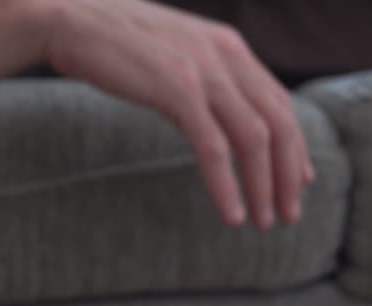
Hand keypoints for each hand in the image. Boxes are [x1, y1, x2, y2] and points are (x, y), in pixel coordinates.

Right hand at [37, 0, 313, 226]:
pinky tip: (232, 213)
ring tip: (263, 220)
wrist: (71, 18)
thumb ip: (206, 80)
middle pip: (279, 123)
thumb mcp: (178, 55)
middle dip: (288, 175)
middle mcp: (226, 56)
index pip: (280, 103)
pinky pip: (213, 147)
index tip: (300, 181)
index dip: (296, 146)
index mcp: (231, 47)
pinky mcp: (178, 89)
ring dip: (263, 186)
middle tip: (289, 213)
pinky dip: (227, 185)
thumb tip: (222, 121)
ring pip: (254, 138)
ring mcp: (204, 71)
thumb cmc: (118, 42)